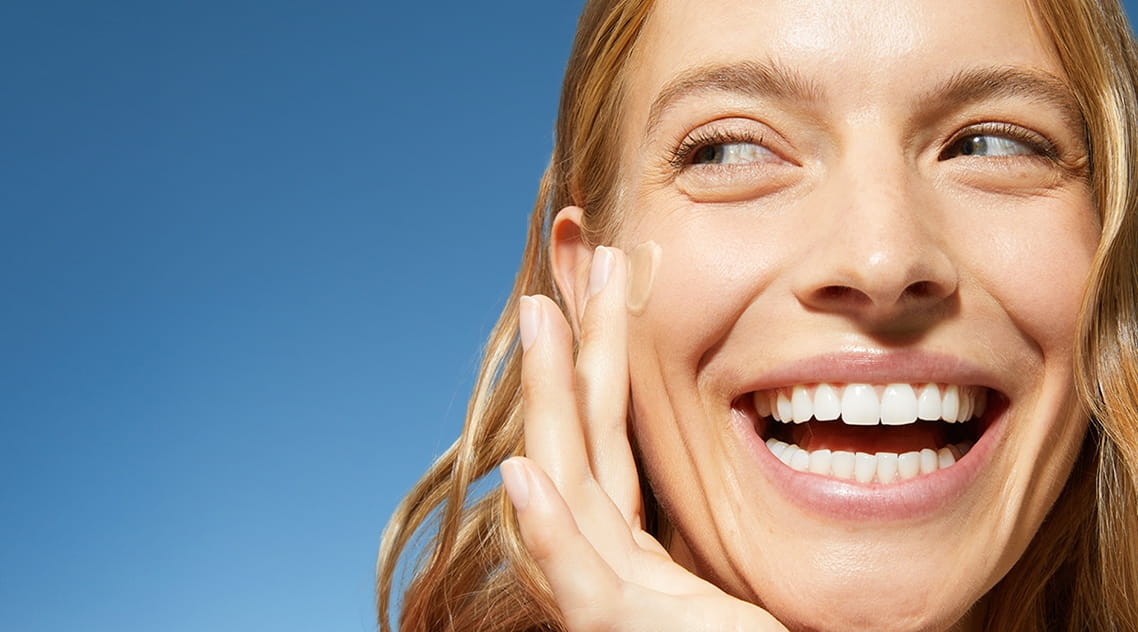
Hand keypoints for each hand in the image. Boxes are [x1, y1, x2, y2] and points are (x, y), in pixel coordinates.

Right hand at [501, 246, 786, 631]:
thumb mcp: (748, 564)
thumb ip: (717, 510)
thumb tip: (738, 419)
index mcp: (647, 543)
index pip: (610, 434)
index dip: (598, 356)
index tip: (604, 279)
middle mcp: (620, 566)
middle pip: (582, 441)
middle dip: (570, 349)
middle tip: (568, 263)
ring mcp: (620, 604)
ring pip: (569, 491)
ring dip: (551, 401)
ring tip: (544, 316)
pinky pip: (583, 587)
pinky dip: (549, 533)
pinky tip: (526, 477)